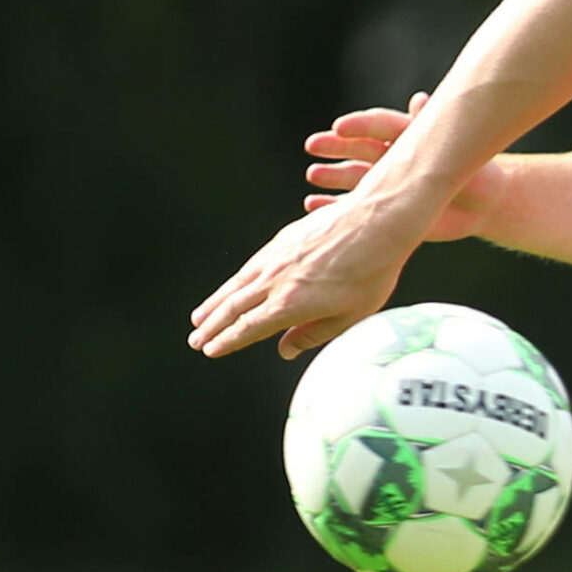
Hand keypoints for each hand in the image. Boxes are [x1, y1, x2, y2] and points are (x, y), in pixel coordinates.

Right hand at [187, 193, 418, 361]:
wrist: (376, 220)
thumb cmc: (372, 271)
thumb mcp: (350, 314)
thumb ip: (315, 334)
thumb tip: (284, 350)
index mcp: (290, 305)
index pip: (248, 329)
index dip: (227, 341)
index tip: (210, 350)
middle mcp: (274, 281)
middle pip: (233, 308)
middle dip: (212, 327)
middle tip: (195, 340)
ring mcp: (274, 258)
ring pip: (236, 285)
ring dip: (214, 303)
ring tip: (199, 317)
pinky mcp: (281, 240)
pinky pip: (249, 266)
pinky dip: (234, 280)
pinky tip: (232, 286)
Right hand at [302, 94, 495, 241]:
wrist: (484, 203)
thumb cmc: (476, 170)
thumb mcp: (459, 148)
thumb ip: (435, 129)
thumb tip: (420, 99)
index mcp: (407, 136)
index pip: (379, 125)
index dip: (360, 126)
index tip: (341, 127)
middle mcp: (391, 156)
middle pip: (359, 148)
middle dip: (336, 146)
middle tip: (314, 144)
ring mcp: (386, 182)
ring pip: (353, 176)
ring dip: (332, 175)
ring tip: (312, 174)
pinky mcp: (386, 209)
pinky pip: (355, 207)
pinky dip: (334, 206)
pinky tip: (313, 205)